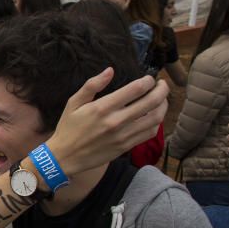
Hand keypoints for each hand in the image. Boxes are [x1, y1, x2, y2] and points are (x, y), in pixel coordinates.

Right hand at [47, 68, 168, 177]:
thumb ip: (92, 85)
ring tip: (162, 99)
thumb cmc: (68, 127)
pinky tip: (154, 116)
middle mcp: (116, 121)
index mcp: (103, 107)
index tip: (149, 78)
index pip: (135, 89)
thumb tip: (110, 70)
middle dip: (162, 90)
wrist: (65, 157)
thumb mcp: (73, 102)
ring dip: (163, 106)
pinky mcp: (126, 146)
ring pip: (155, 119)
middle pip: (151, 102)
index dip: (148, 81)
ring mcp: (123, 136)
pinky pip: (149, 133)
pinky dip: (157, 122)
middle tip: (162, 84)